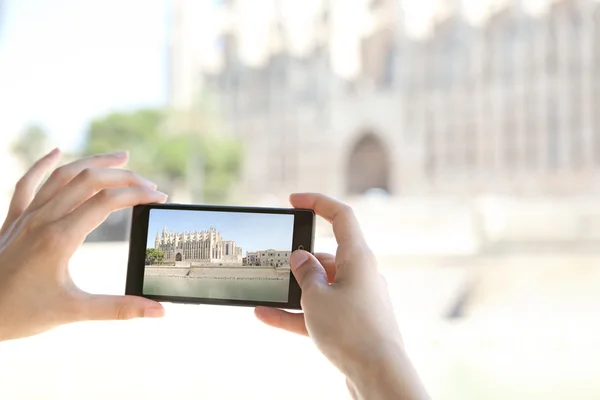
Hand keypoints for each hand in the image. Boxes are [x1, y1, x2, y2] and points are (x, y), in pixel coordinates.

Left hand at [0, 149, 167, 341]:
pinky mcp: (13, 219)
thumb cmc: (20, 314)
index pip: (107, 202)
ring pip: (63, 174)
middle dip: (125, 177)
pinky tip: (57, 152)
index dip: (139, 195)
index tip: (160, 198)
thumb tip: (159, 312)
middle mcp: (43, 219)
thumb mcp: (74, 312)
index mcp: (60, 238)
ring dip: (94, 162)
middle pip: (89, 180)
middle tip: (150, 184)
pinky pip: (28, 182)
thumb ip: (120, 309)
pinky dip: (43, 164)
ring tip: (122, 157)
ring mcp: (26, 216)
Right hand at [255, 193, 428, 399]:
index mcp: (358, 257)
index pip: (341, 216)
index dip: (317, 202)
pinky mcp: (351, 322)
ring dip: (293, 291)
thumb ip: (305, 273)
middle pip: (326, 256)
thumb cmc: (351, 331)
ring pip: (320, 286)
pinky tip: (266, 316)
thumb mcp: (317, 297)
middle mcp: (361, 274)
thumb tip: (301, 258)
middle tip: (272, 263)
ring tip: (263, 292)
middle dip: (298, 261)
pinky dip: (296, 313)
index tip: (294, 200)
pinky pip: (320, 311)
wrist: (378, 376)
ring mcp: (357, 299)